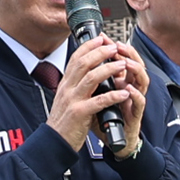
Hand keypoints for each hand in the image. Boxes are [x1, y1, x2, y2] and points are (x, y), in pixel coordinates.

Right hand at [46, 35, 145, 154]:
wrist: (54, 141)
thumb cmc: (64, 121)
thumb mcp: (66, 98)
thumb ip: (75, 85)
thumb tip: (86, 72)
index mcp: (65, 83)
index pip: (75, 58)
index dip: (88, 46)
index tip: (101, 39)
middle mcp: (67, 88)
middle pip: (84, 63)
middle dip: (100, 53)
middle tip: (114, 47)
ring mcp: (73, 100)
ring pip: (91, 78)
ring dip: (109, 69)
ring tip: (122, 65)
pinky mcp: (80, 114)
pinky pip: (99, 101)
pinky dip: (113, 96)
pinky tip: (124, 93)